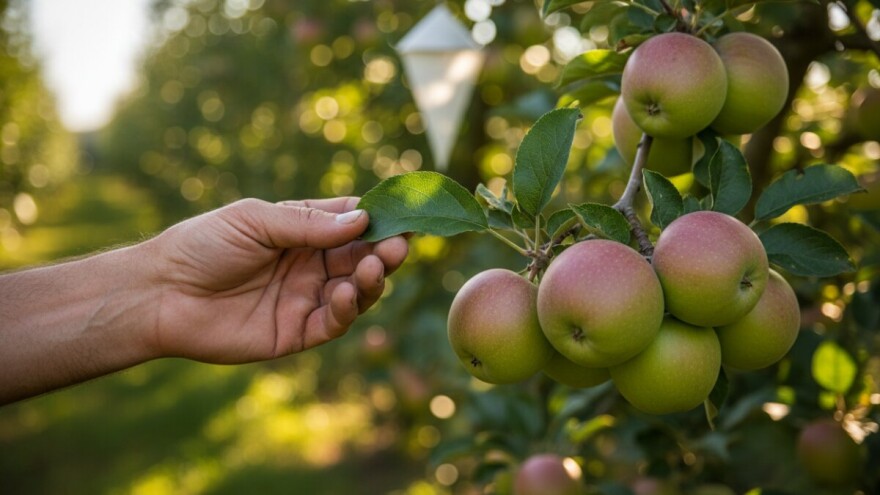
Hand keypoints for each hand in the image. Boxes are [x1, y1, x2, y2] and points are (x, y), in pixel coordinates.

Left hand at [146, 197, 406, 362]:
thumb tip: (363, 219)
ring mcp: (305, 299)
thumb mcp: (256, 220)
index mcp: (301, 231)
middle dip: (383, 251)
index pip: (351, 223)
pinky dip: (346, 309)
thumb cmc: (203, 245)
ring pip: (355, 291)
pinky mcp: (296, 333)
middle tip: (398, 247)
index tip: (403, 217)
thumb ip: (308, 223)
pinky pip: (333, 323)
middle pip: (361, 257)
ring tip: (370, 268)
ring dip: (369, 280)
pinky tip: (345, 294)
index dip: (378, 220)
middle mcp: (310, 264)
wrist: (161, 293)